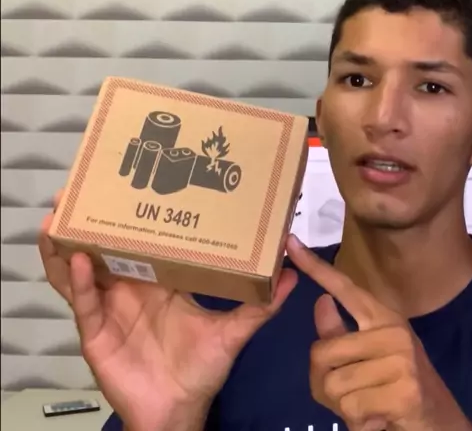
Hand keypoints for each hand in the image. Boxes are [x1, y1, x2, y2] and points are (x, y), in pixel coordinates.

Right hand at [40, 189, 298, 430]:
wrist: (178, 409)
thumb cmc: (202, 370)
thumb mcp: (234, 332)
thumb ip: (261, 305)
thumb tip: (292, 276)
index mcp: (161, 282)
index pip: (147, 242)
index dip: (138, 217)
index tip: (134, 185)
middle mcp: (131, 288)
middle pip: (106, 247)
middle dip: (92, 219)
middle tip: (80, 188)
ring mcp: (110, 307)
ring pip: (81, 270)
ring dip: (69, 243)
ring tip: (59, 215)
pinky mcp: (96, 331)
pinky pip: (82, 302)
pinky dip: (78, 281)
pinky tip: (78, 259)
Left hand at [285, 236, 471, 430]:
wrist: (438, 420)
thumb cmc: (398, 387)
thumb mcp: (372, 354)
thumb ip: (343, 332)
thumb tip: (321, 300)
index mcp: (384, 318)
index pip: (346, 288)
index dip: (316, 268)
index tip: (291, 243)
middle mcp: (394, 331)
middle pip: (322, 353)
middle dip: (325, 384)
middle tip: (351, 395)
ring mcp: (402, 360)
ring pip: (334, 385)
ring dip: (342, 407)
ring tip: (367, 406)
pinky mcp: (404, 391)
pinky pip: (352, 409)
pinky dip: (358, 422)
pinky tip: (377, 419)